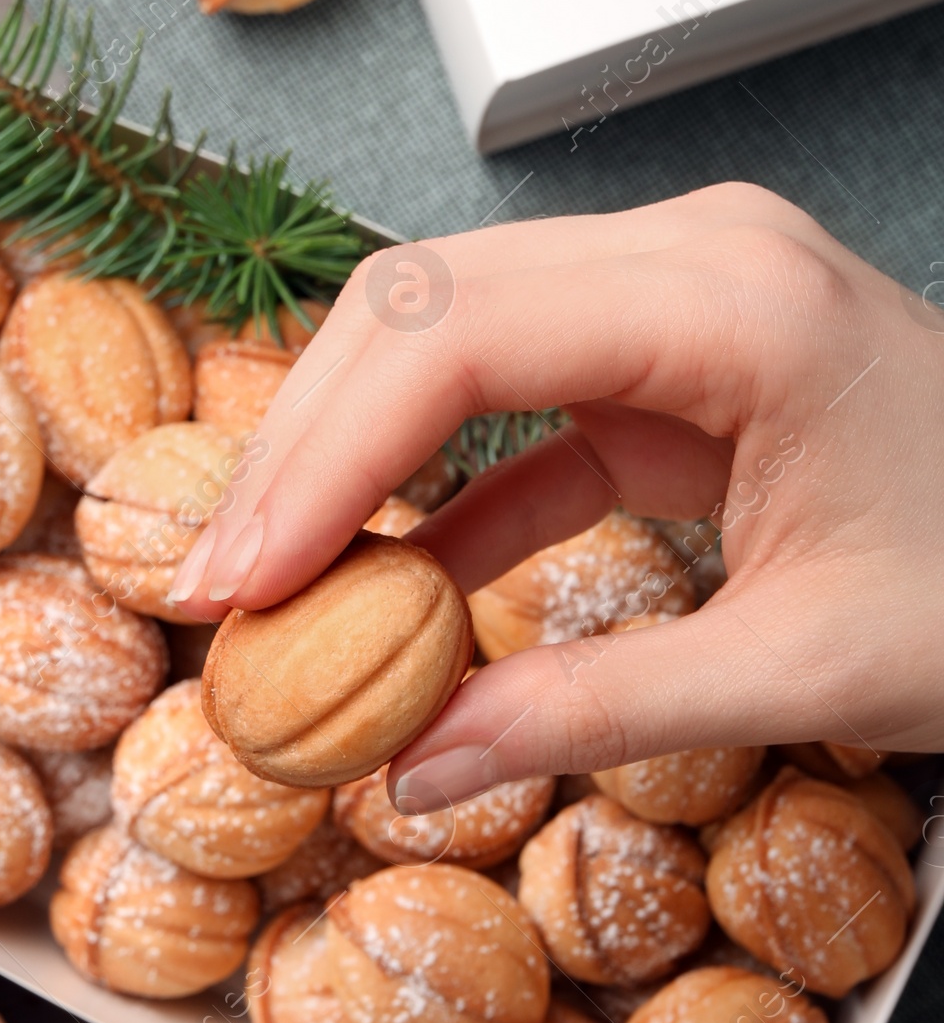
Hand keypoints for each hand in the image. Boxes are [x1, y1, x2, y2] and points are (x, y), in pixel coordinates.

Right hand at [168, 185, 943, 808]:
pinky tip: (380, 585)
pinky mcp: (669, 352)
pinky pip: (510, 399)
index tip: (243, 580)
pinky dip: (433, 489)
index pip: (460, 334)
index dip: (325, 458)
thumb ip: (594, 711)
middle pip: (423, 303)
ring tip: (273, 587)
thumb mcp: (801, 668)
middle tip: (221, 588)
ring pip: (445, 331)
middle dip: (303, 448)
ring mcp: (677, 290)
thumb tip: (415, 768)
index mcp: (735, 300)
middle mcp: (692, 254)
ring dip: (348, 458)